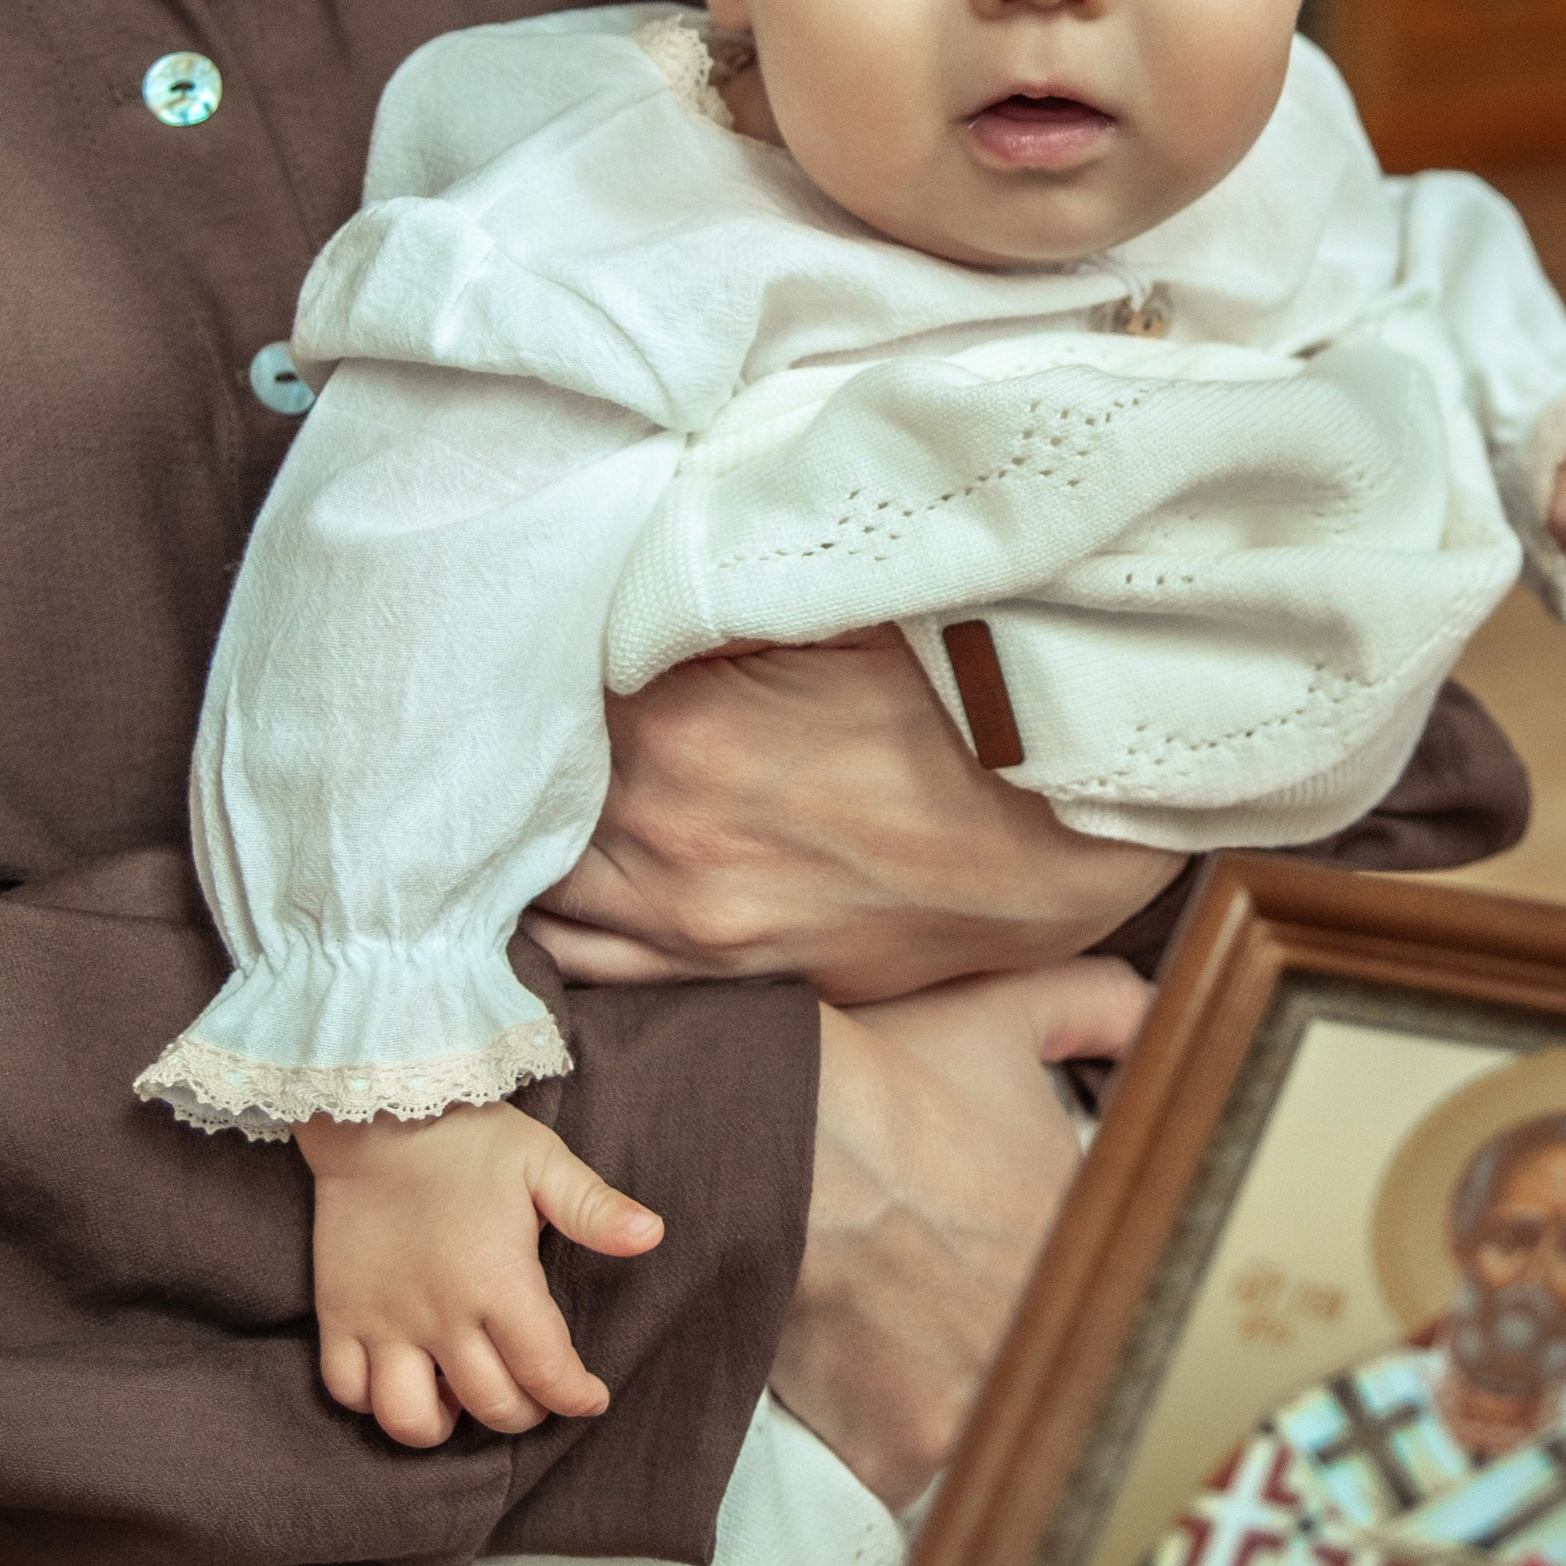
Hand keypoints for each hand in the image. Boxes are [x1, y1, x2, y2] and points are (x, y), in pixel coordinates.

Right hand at [295, 1099, 663, 1449]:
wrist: (378, 1109)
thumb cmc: (469, 1137)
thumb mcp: (542, 1162)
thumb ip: (594, 1209)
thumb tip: (653, 1235)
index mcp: (500, 1282)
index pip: (547, 1373)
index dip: (575, 1397)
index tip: (590, 1397)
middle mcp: (442, 1315)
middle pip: (491, 1406)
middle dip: (524, 1412)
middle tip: (535, 1393)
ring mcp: (386, 1321)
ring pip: (412, 1419)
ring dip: (445, 1426)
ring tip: (462, 1397)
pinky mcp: (340, 1314)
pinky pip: (347, 1390)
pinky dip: (374, 1402)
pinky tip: (403, 1379)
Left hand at [527, 627, 1184, 999]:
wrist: (1056, 835)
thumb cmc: (958, 706)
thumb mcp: (834, 612)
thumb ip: (708, 598)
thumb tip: (620, 585)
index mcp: (677, 732)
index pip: (540, 695)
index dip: (524, 667)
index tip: (520, 642)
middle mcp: (663, 842)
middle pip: (523, 807)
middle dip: (515, 767)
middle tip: (509, 726)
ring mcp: (694, 929)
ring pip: (543, 900)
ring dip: (529, 852)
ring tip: (526, 810)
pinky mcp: (733, 980)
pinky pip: (600, 971)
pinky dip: (567, 930)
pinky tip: (562, 888)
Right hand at [771, 960, 1148, 1507]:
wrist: (770, 1141)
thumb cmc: (885, 1077)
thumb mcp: (1008, 1011)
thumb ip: (1103, 1004)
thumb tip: (1161, 1013)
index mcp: (1091, 1244)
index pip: (1104, 1285)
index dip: (1060, 1272)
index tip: (1011, 1258)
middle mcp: (1049, 1337)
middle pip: (1042, 1358)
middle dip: (1004, 1334)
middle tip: (944, 1296)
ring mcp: (977, 1405)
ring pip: (979, 1419)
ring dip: (949, 1394)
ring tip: (898, 1336)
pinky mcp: (902, 1453)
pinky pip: (904, 1472)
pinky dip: (882, 1439)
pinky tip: (857, 1383)